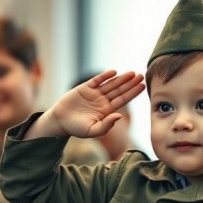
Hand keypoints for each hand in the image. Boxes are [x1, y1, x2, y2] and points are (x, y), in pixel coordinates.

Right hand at [25, 70, 144, 139]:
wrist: (60, 121)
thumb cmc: (76, 128)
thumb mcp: (93, 130)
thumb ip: (106, 125)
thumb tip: (119, 116)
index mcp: (107, 110)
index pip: (123, 99)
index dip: (133, 92)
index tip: (142, 86)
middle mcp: (102, 101)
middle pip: (119, 90)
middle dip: (130, 83)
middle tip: (141, 75)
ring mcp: (94, 93)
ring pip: (110, 84)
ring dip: (121, 78)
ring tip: (131, 73)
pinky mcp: (84, 88)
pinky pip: (96, 80)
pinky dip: (104, 76)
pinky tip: (113, 72)